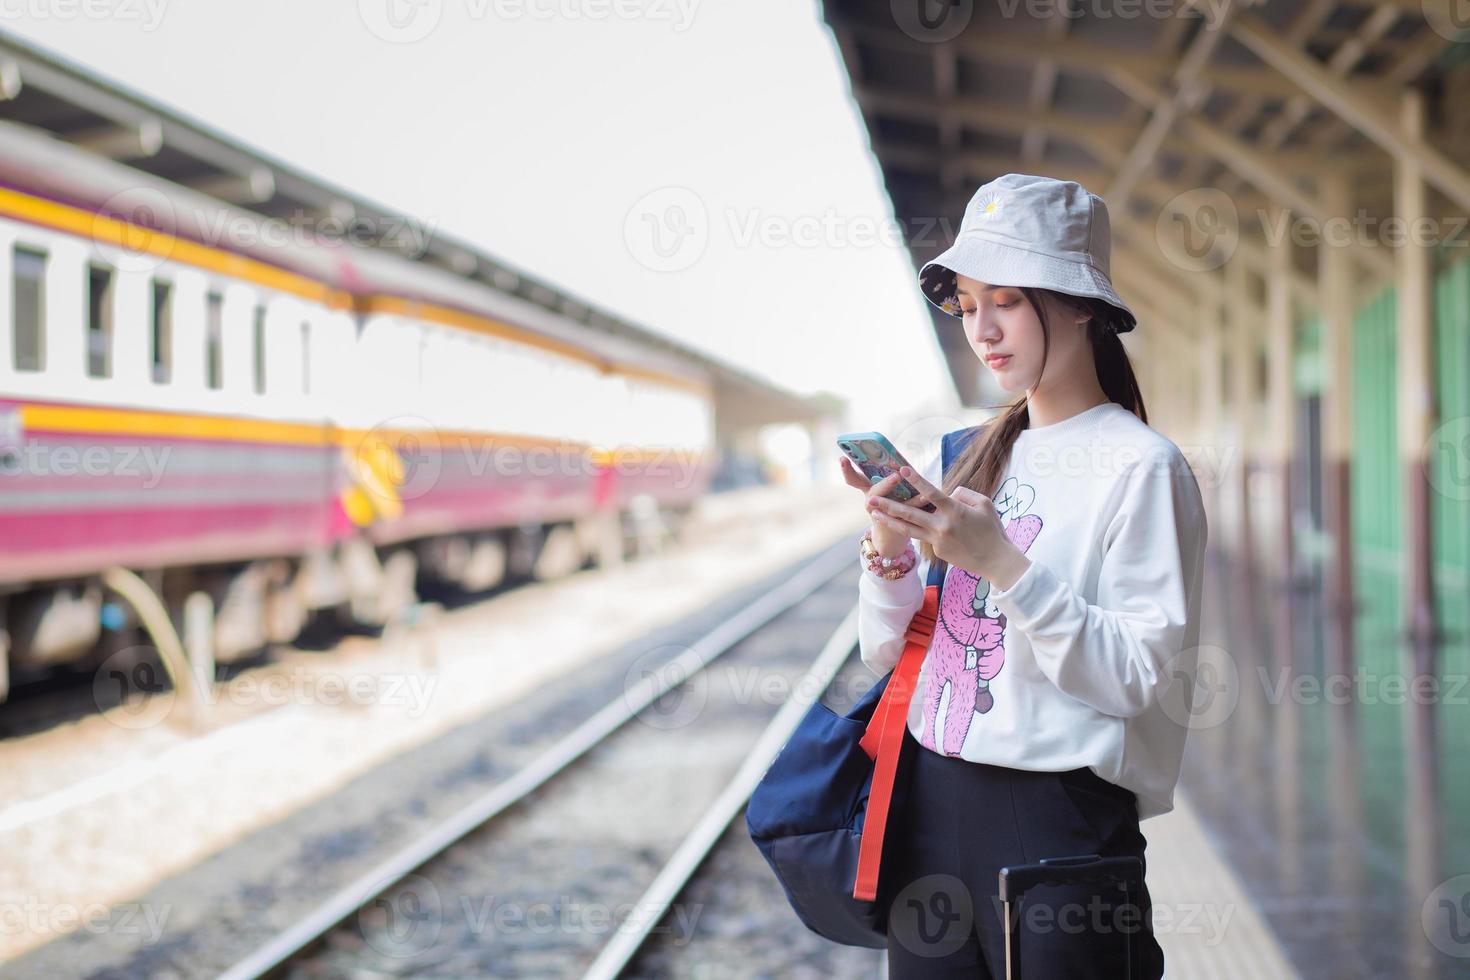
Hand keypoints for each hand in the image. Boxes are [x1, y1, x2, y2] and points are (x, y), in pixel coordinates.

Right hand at [839, 457, 910, 554]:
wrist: (895, 535)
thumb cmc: (890, 504)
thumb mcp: (884, 490)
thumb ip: (887, 476)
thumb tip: (897, 458)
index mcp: (868, 492)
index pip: (853, 479)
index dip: (847, 470)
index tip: (842, 458)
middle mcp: (873, 504)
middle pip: (874, 493)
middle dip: (885, 485)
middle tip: (896, 476)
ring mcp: (885, 515)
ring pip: (892, 505)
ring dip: (906, 495)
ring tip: (909, 482)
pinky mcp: (899, 524)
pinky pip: (908, 513)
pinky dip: (917, 502)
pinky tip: (925, 496)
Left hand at [865, 463, 1030, 588]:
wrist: (995, 561)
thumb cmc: (992, 530)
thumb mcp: (985, 505)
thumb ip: (964, 494)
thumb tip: (948, 493)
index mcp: (955, 511)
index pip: (931, 492)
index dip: (916, 480)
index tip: (902, 469)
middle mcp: (942, 526)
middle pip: (910, 514)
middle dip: (888, 506)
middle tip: (870, 499)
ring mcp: (937, 540)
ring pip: (908, 529)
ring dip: (889, 521)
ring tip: (873, 515)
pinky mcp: (937, 551)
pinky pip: (924, 535)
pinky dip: (915, 528)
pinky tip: (905, 523)